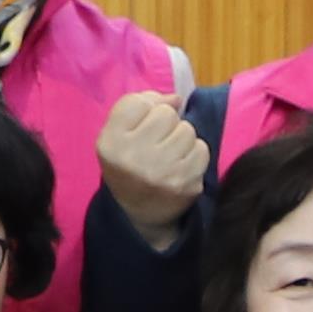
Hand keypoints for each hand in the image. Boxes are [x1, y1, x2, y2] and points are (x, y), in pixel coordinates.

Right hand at [95, 85, 214, 251]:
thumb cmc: (128, 165)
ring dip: (182, 138)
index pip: (137, 103)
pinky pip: (202, 149)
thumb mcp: (117, 135)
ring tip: (170, 154)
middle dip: (166, 123)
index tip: (142, 124)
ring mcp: (163, 173)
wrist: (138, 213)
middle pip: (166, 114)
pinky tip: (181, 165)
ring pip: (187, 130)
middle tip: (158, 141)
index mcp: (110, 143)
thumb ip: (139, 106)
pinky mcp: (186, 185)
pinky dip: (194, 153)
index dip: (145, 108)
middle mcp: (134, 158)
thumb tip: (176, 98)